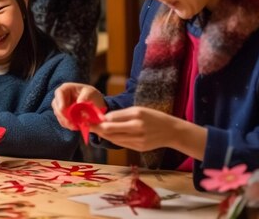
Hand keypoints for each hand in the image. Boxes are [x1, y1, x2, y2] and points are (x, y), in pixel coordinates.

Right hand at [51, 83, 105, 129]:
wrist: (96, 104)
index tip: (63, 110)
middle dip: (63, 115)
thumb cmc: (92, 95)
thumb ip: (85, 97)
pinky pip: (62, 121)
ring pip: (59, 115)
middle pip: (56, 105)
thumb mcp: (91, 93)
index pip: (59, 93)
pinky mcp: (63, 116)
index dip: (60, 101)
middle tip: (71, 122)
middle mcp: (61, 97)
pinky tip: (76, 126)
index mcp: (67, 88)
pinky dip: (68, 125)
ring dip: (66, 121)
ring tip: (76, 126)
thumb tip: (79, 103)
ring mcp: (61, 107)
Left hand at [90, 106, 205, 158]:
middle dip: (97, 128)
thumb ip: (121, 115)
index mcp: (137, 116)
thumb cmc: (153, 117)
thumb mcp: (138, 110)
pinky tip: (107, 135)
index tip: (89, 117)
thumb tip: (103, 118)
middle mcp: (137, 129)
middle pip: (110, 131)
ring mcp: (138, 140)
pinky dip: (113, 139)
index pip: (111, 119)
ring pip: (113, 139)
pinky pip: (121, 143)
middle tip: (87, 125)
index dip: (99, 119)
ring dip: (103, 134)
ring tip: (95, 129)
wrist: (172, 131)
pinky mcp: (138, 148)